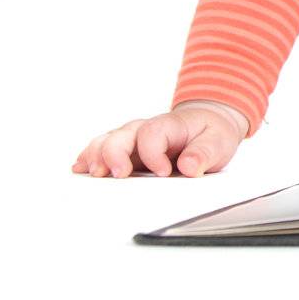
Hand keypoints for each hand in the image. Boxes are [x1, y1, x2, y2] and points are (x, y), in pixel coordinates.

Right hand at [71, 101, 247, 177]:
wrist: (209, 124)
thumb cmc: (211, 133)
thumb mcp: (218, 142)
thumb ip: (204, 153)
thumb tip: (189, 166)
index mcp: (169, 125)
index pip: (152, 134)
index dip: (154, 154)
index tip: (164, 173)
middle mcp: (144, 129)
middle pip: (122, 136)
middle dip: (115, 155)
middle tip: (118, 175)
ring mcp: (132, 139)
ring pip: (106, 141)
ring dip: (96, 156)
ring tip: (92, 173)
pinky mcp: (125, 151)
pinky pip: (102, 150)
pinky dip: (89, 158)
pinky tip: (80, 168)